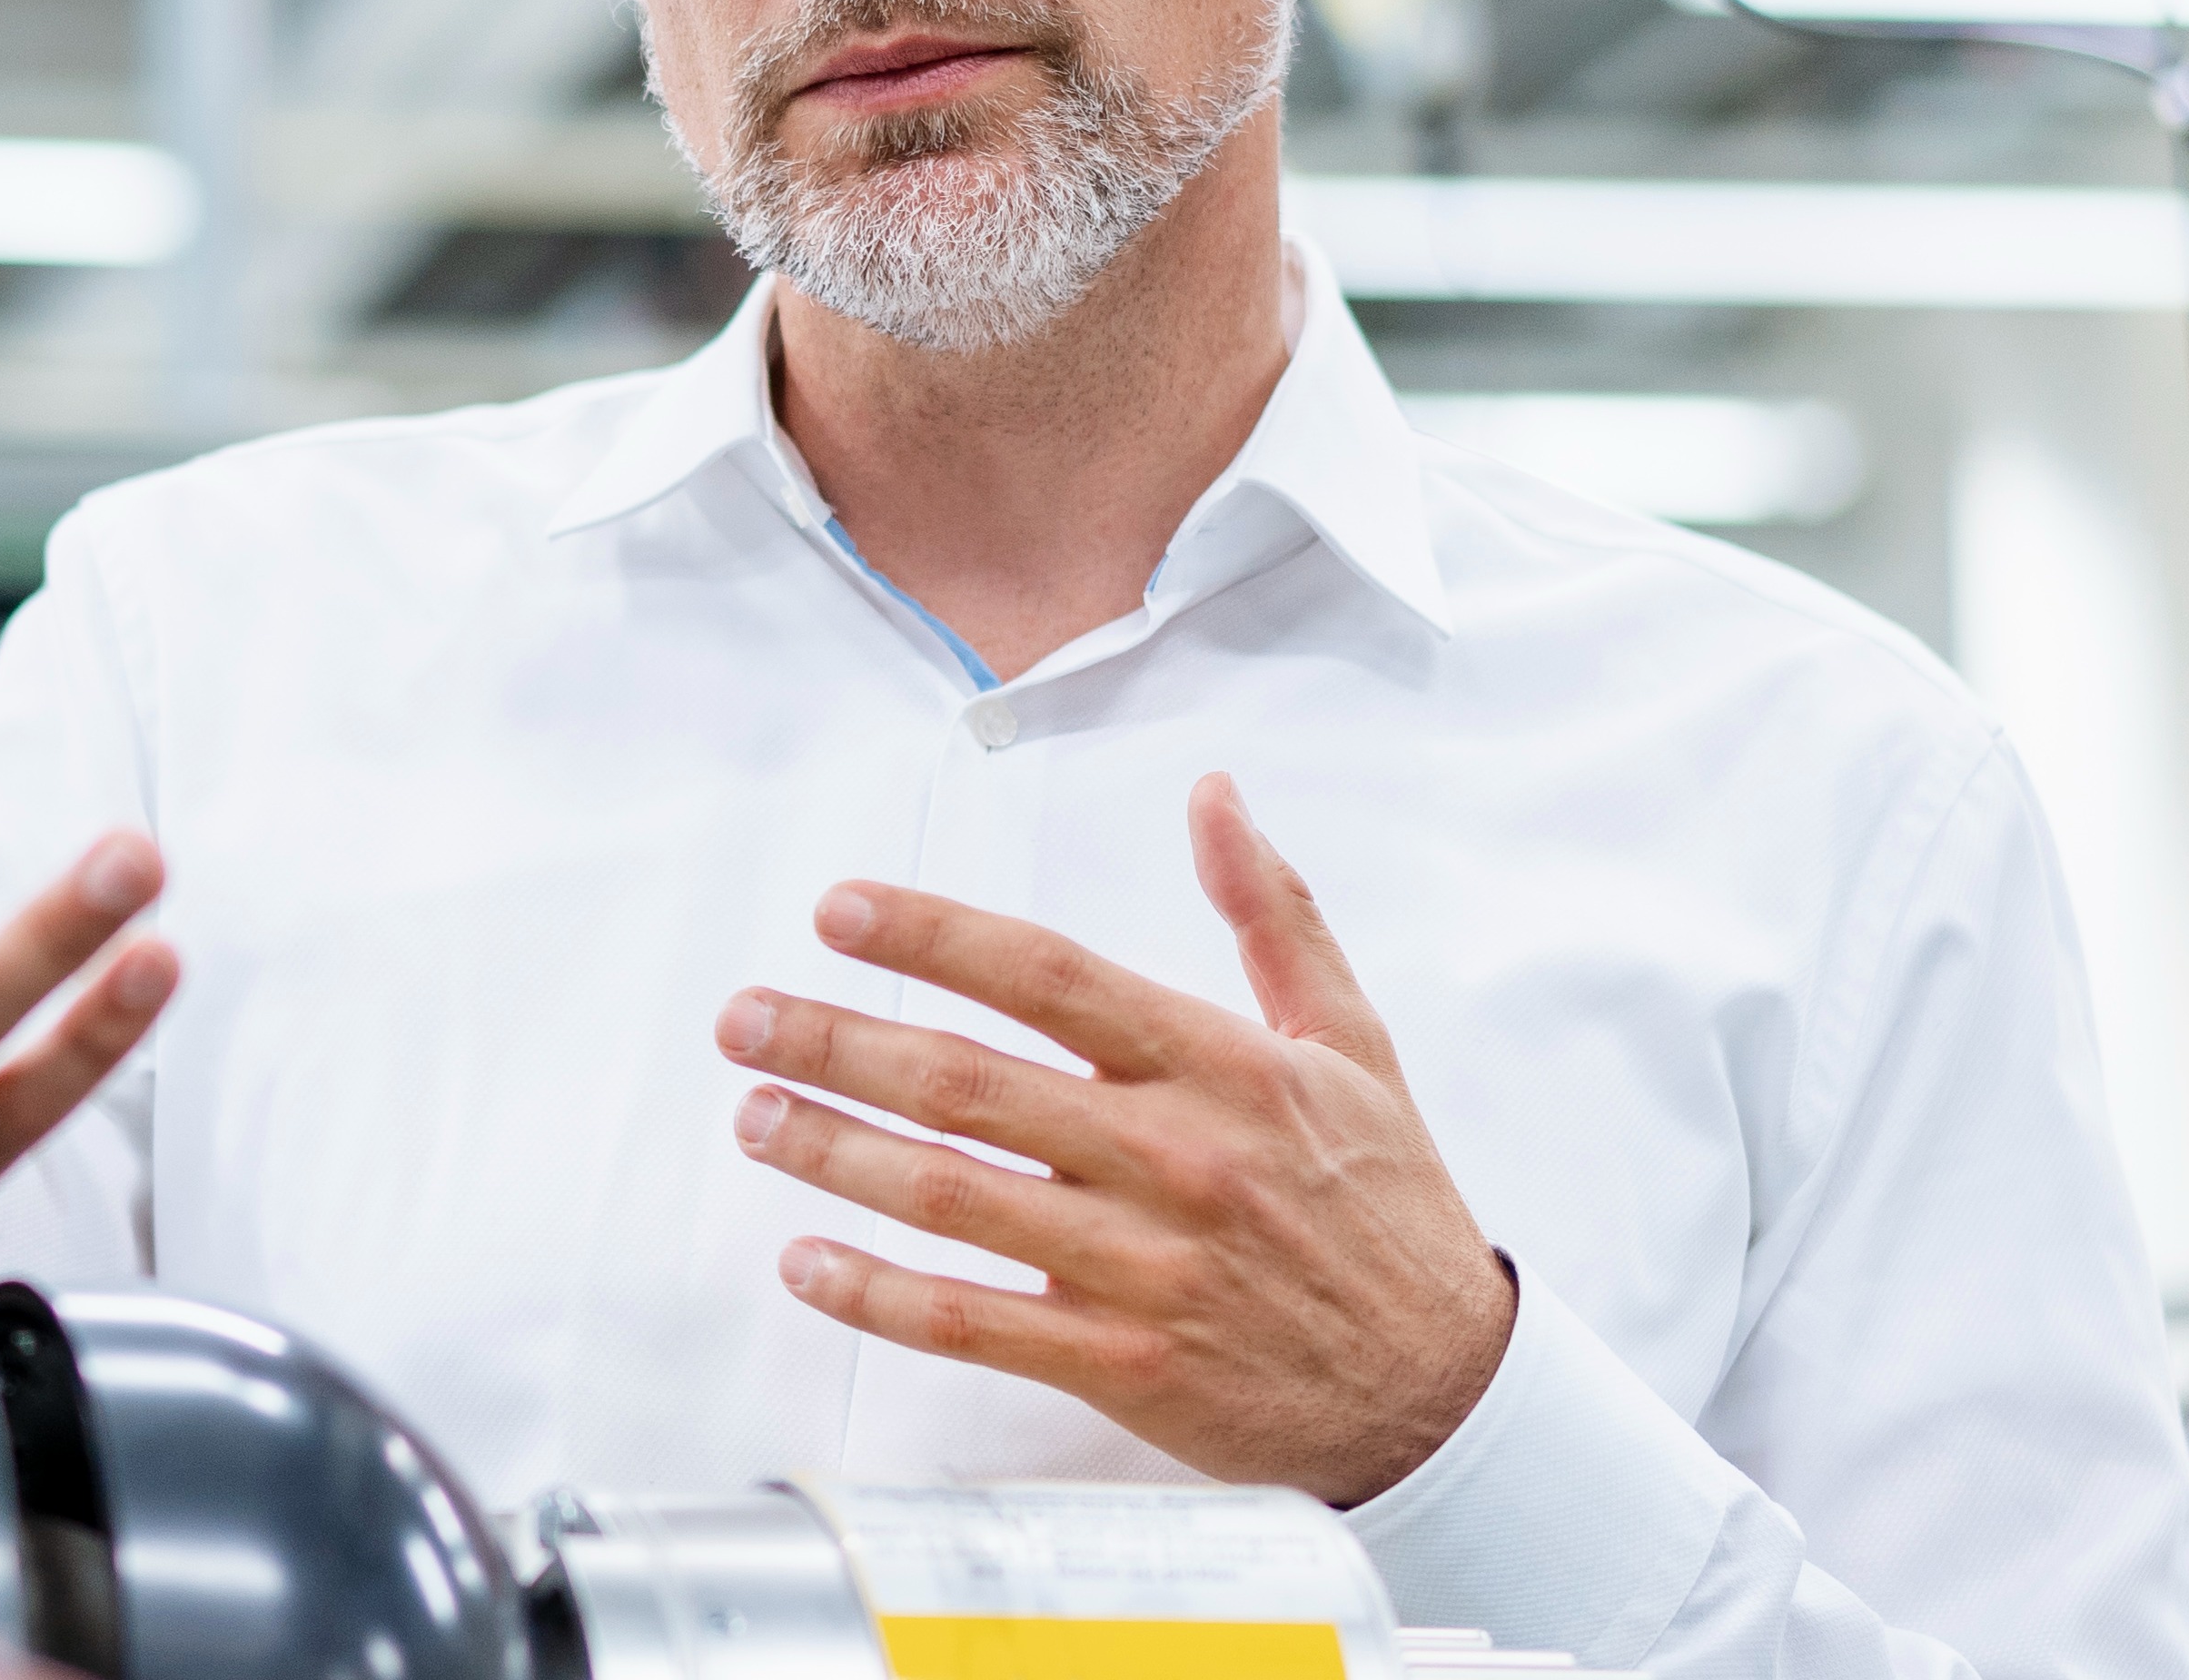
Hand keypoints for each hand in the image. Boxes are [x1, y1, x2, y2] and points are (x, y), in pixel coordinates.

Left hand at [713, 774, 1511, 1503]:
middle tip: (744, 1018)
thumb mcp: (1353, 1044)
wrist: (1444, 1391)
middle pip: (967, 1082)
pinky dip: (877, 1297)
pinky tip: (806, 1263)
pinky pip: (971, 1325)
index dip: (934, 937)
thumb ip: (1274, 915)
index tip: (839, 909)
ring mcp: (1141, 1267)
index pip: (1049, 977)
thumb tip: (1217, 796)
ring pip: (950, 1198)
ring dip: (834, 1152)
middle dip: (837, 1041)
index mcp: (1220, 1068)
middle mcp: (1171, 1159)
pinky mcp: (1122, 1364)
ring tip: (754, 1117)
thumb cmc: (1388, 1206)